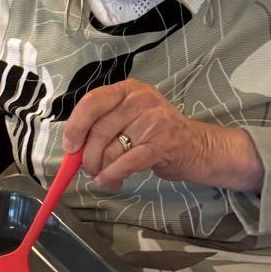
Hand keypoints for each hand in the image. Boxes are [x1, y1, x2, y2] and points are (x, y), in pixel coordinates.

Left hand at [62, 80, 263, 193]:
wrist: (199, 147)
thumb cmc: (159, 134)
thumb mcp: (132, 117)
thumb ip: (104, 125)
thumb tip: (73, 148)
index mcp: (128, 89)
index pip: (91, 102)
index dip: (75, 126)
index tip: (70, 146)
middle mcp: (140, 100)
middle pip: (98, 131)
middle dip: (88, 156)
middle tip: (90, 169)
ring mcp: (153, 121)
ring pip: (110, 150)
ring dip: (101, 170)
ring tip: (106, 176)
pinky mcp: (161, 144)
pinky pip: (124, 163)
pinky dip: (112, 176)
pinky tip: (110, 182)